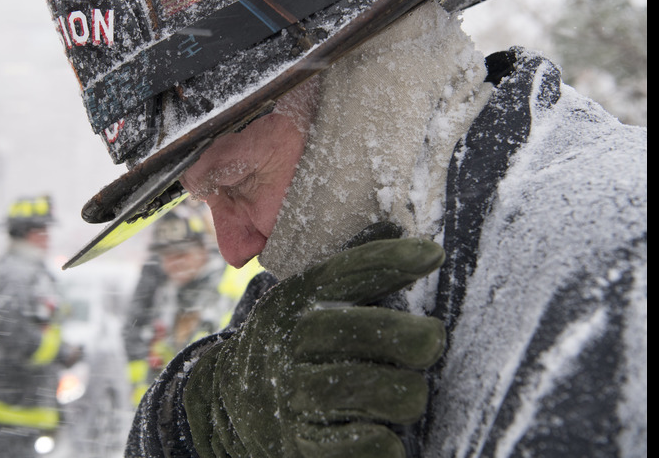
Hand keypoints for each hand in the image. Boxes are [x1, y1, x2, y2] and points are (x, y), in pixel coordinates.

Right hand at [183, 238, 445, 457]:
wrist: (226, 404)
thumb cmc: (289, 343)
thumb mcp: (305, 297)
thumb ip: (351, 267)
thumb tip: (396, 222)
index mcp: (294, 300)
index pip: (345, 272)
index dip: (391, 260)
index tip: (432, 254)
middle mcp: (291, 342)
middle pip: (372, 332)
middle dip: (418, 338)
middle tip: (429, 342)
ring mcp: (295, 395)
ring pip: (383, 391)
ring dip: (408, 393)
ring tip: (407, 391)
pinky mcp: (303, 444)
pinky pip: (369, 443)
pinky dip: (387, 440)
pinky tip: (384, 430)